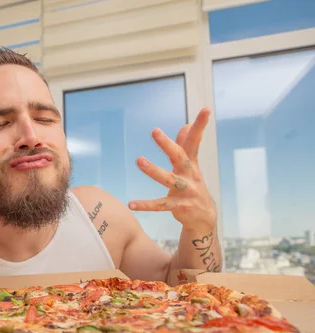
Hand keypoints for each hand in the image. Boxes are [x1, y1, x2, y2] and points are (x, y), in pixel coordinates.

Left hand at [128, 108, 216, 230]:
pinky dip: (145, 205)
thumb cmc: (193, 188)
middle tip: (155, 131)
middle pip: (179, 157)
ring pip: (168, 179)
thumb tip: (184, 125)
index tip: (206, 109)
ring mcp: (186, 192)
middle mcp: (190, 176)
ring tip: (139, 160)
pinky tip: (131, 204)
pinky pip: (160, 205)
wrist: (204, 219)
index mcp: (191, 164)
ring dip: (153, 170)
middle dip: (167, 144)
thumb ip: (186, 147)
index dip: (200, 126)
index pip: (195, 142)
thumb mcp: (191, 168)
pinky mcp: (179, 207)